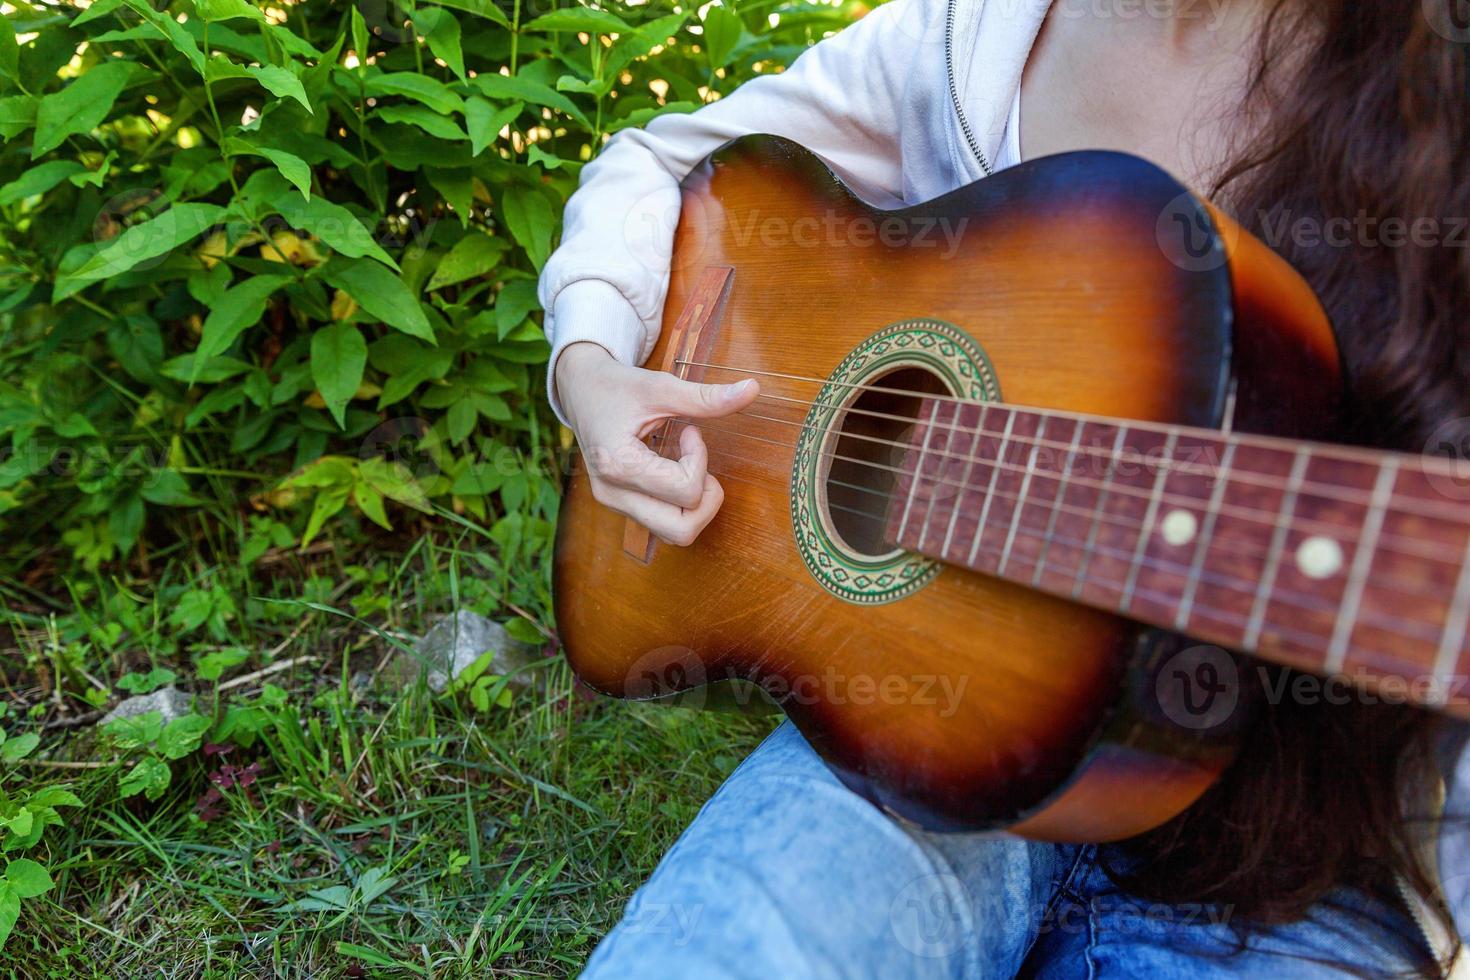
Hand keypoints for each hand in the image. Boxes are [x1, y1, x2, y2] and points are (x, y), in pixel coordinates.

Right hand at [556, 342, 759, 545]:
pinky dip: (680, 504)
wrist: (581, 390)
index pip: (685, 491)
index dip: (700, 460)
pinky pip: (664, 524)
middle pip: (682, 530)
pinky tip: (673, 471)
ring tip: (686, 466)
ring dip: (695, 504)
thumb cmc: (617, 387)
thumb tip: (753, 390)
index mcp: (617, 465)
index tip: (691, 432)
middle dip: (705, 498)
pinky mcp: (620, 505)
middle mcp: (612, 494)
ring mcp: (614, 504)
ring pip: (675, 534)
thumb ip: (706, 397)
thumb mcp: (660, 387)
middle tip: (698, 462)